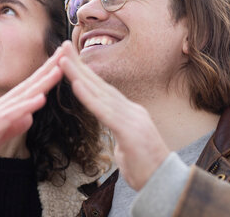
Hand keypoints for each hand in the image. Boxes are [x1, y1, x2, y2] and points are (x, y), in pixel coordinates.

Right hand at [0, 49, 62, 175]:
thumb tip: (30, 117)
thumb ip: (13, 126)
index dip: (47, 73)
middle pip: (30, 84)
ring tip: (59, 69)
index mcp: (5, 107)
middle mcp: (1, 106)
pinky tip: (40, 99)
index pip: (30, 87)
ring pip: (23, 96)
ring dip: (42, 82)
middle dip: (49, 68)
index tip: (63, 60)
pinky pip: (11, 117)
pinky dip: (26, 107)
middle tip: (67, 51)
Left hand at [58, 41, 169, 190]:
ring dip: (79, 75)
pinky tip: (76, 85)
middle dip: (79, 64)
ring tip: (62, 59)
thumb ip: (121, 137)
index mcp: (129, 112)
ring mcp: (132, 119)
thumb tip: (117, 141)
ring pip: (100, 93)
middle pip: (100, 84)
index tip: (69, 58)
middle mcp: (130, 110)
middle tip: (62, 45)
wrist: (167, 185)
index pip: (102, 89)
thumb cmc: (147, 168)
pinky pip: (105, 113)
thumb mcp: (129, 148)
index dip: (85, 73)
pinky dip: (90, 98)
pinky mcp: (130, 132)